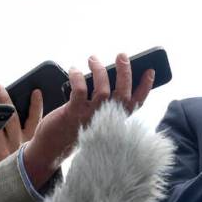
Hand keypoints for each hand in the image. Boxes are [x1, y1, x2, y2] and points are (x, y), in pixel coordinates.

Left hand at [0, 84, 42, 178]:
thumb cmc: (2, 169)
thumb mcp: (17, 156)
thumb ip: (17, 139)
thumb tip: (11, 116)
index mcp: (29, 146)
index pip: (36, 122)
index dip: (37, 105)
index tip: (36, 91)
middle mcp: (18, 146)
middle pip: (12, 116)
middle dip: (5, 98)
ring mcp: (4, 149)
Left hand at [23, 53, 152, 188]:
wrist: (52, 146)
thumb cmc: (74, 126)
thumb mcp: (94, 115)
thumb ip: (104, 101)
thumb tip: (107, 74)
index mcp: (115, 119)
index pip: (136, 103)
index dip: (145, 87)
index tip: (149, 71)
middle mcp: (106, 118)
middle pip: (123, 94)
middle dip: (125, 73)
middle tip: (122, 55)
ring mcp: (90, 116)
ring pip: (103, 91)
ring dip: (99, 71)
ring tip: (93, 58)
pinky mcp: (73, 113)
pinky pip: (79, 90)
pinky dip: (77, 77)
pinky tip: (74, 70)